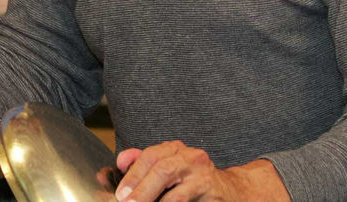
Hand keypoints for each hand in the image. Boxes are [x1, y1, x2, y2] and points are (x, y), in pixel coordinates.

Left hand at [114, 142, 288, 201]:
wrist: (232, 191)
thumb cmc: (192, 181)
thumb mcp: (168, 167)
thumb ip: (142, 165)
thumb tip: (114, 167)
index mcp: (177, 149)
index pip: (151, 156)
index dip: (133, 172)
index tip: (119, 190)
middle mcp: (192, 158)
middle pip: (162, 170)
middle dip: (141, 188)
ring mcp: (204, 177)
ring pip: (176, 193)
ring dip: (154, 200)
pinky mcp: (213, 196)